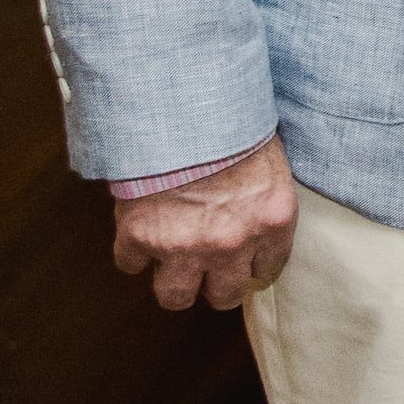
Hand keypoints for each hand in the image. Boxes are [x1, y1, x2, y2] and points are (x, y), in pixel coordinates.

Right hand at [114, 134, 299, 310]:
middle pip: (223, 296)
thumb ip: (263, 203)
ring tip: (171, 262)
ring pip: (175, 297)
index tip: (242, 263)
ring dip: (173, 282)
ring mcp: (184, 246)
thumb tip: (255, 221)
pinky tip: (140, 233)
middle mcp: (232, 243)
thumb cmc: (232, 123)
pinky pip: (130, 264)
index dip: (250, 268)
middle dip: (214, 284)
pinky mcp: (140, 237)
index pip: (266, 271)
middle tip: (206, 267)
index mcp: (273, 221)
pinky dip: (133, 252)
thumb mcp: (269, 162)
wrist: (183, 106)